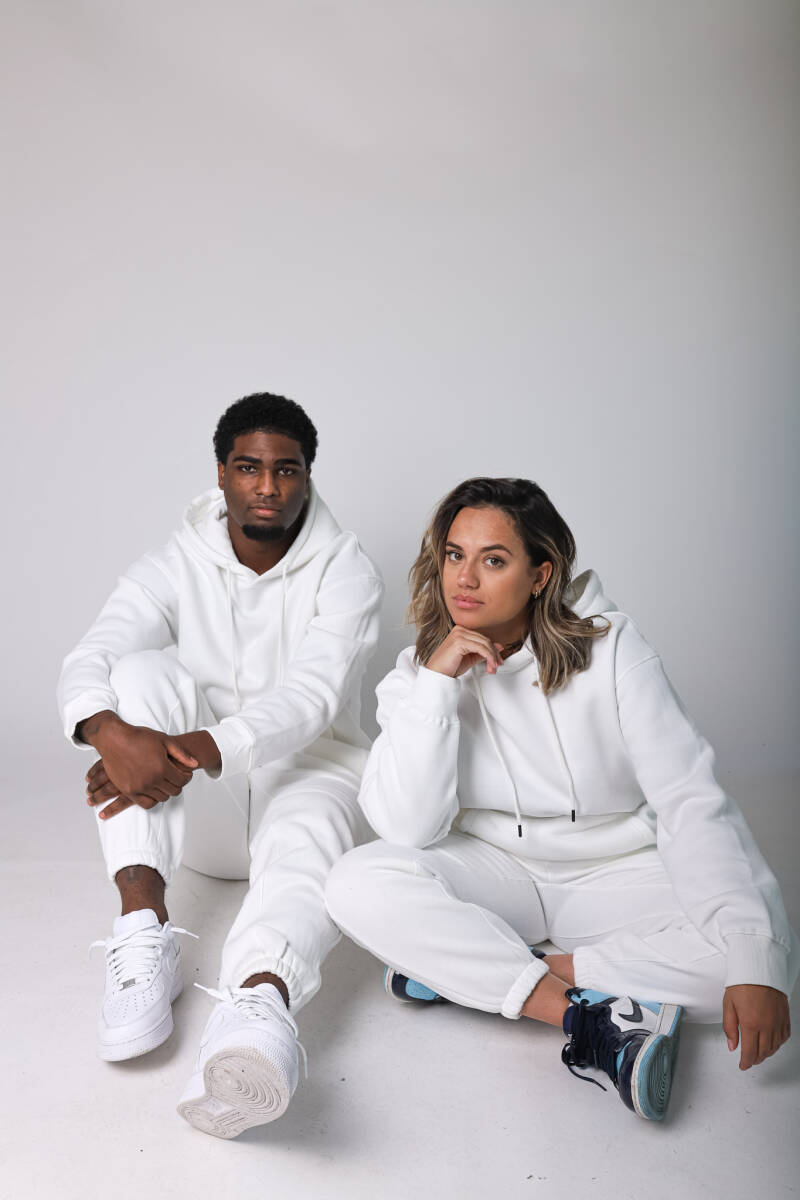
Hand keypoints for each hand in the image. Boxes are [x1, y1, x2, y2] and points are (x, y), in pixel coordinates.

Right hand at [84, 715, 198, 818]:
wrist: (114, 740)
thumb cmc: (139, 737)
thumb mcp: (164, 740)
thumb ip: (181, 754)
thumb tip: (196, 764)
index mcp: (162, 767)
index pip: (182, 781)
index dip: (186, 777)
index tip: (185, 774)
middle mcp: (152, 780)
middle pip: (173, 791)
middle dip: (178, 784)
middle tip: (175, 778)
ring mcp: (139, 787)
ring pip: (161, 798)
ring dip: (165, 791)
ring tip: (164, 782)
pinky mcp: (128, 791)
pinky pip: (146, 804)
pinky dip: (153, 799)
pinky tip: (153, 790)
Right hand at [427, 626, 503, 677]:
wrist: (437, 675)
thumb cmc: (449, 667)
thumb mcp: (470, 658)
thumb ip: (482, 652)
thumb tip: (498, 647)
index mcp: (461, 631)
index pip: (482, 638)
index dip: (493, 649)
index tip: (498, 659)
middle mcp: (460, 630)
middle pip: (485, 640)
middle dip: (494, 654)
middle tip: (497, 665)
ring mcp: (459, 634)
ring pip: (484, 644)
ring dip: (492, 657)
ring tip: (493, 668)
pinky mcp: (460, 641)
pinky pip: (480, 648)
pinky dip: (488, 657)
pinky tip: (490, 665)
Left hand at [722, 984, 790, 1069]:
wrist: (759, 969)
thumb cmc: (743, 983)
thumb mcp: (728, 1005)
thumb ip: (730, 1028)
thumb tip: (732, 1046)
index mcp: (751, 1024)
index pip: (750, 1052)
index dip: (746, 1063)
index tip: (743, 1065)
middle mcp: (767, 1026)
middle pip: (763, 1052)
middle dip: (755, 1059)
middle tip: (749, 1060)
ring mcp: (777, 1022)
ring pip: (774, 1047)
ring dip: (766, 1054)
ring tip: (759, 1053)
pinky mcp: (785, 1017)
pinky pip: (784, 1037)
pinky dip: (778, 1044)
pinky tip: (772, 1042)